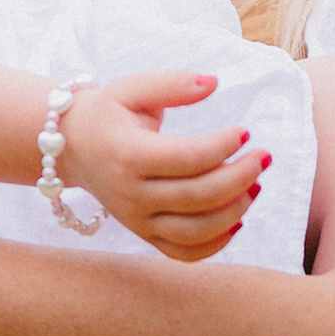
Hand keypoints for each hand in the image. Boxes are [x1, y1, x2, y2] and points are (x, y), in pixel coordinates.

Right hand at [58, 69, 268, 263]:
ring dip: (234, 212)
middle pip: (197, 197)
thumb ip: (172, 84)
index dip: (223, 147)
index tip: (245, 132)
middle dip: (240, 178)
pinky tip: (237, 219)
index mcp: (128, 155)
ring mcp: (136, 220)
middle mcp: (130, 194)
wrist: (70, 146)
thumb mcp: (132, 89)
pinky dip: (215, 244)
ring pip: (194, 232)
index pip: (188, 158)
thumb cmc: (107, 112)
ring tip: (255, 186)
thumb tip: (213, 83)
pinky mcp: (143, 234)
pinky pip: (183, 253)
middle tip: (263, 157)